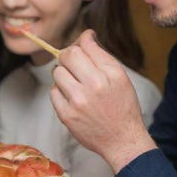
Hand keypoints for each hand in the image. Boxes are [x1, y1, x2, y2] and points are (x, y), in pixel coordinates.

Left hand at [50, 29, 155, 172]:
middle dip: (68, 56)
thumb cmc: (122, 106)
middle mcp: (95, 85)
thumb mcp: (120, 78)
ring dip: (63, 74)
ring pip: (57, 72)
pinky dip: (60, 92)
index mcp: (110, 74)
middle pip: (67, 55)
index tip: (83, 41)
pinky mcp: (67, 115)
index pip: (84, 46)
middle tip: (74, 64)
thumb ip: (101, 56)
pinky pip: (53, 92)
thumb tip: (86, 36)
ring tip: (75, 83)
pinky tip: (72, 98)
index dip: (81, 40)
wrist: (122, 140)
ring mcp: (78, 101)